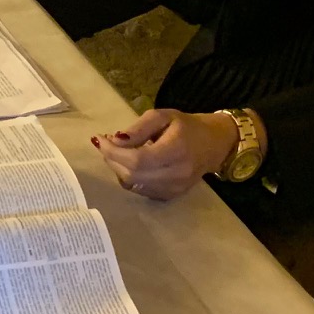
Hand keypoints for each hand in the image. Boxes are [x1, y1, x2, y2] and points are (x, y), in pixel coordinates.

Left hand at [92, 109, 239, 201]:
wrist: (213, 145)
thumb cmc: (186, 126)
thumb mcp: (163, 116)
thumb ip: (138, 128)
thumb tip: (115, 140)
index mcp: (176, 151)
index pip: (137, 160)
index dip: (114, 152)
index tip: (100, 139)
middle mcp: (176, 175)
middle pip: (132, 175)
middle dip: (112, 159)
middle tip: (105, 143)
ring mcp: (173, 189)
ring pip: (133, 184)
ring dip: (117, 168)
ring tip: (116, 151)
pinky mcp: (169, 196)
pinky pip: (140, 190)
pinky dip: (128, 177)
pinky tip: (129, 163)